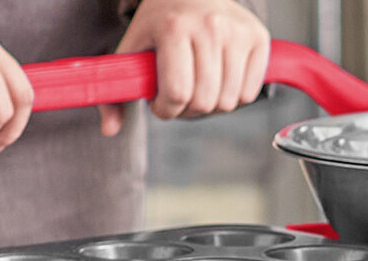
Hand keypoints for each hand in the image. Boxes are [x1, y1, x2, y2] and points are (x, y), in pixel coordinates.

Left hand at [100, 0, 272, 135]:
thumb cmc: (161, 22)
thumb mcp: (132, 49)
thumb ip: (115, 92)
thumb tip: (110, 130)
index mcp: (174, 27)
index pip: (176, 93)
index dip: (166, 110)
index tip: (160, 103)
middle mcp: (209, 26)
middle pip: (204, 102)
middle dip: (187, 110)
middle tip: (180, 95)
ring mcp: (236, 32)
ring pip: (228, 103)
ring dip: (210, 106)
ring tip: (198, 87)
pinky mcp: (257, 39)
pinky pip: (248, 94)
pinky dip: (233, 96)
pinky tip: (219, 79)